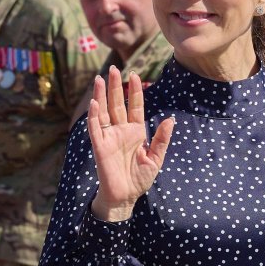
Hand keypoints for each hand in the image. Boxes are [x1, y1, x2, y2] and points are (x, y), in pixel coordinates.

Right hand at [88, 68, 173, 221]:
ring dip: (102, 96)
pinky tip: (94, 103)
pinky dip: (94, 116)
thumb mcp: (155, 159)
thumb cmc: (139, 179)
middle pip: (117, 104)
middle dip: (115, 87)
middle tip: (114, 68)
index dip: (135, 91)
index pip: (135, 106)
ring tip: (100, 79)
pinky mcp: (99, 147)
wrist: (125, 197)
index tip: (134, 75)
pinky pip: (95, 128)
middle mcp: (121, 131)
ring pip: (104, 112)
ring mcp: (109, 137)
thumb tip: (170, 120)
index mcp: (135, 132)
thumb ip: (161, 139)